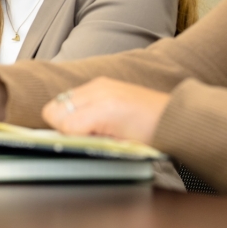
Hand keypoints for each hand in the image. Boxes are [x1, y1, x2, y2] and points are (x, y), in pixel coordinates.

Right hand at [41, 77, 169, 143]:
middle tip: (81, 136)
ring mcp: (98, 84)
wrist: (172, 118)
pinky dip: (75, 106)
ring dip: (67, 115)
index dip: (65, 137)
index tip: (79, 143)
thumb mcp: (116, 145)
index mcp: (102, 109)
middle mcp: (97, 91)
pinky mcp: (102, 82)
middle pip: (54, 109)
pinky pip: (74, 93)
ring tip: (88, 126)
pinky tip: (92, 116)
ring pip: (60, 101)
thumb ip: (85, 140)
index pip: (60, 123)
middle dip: (62, 125)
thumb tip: (63, 139)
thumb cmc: (150, 134)